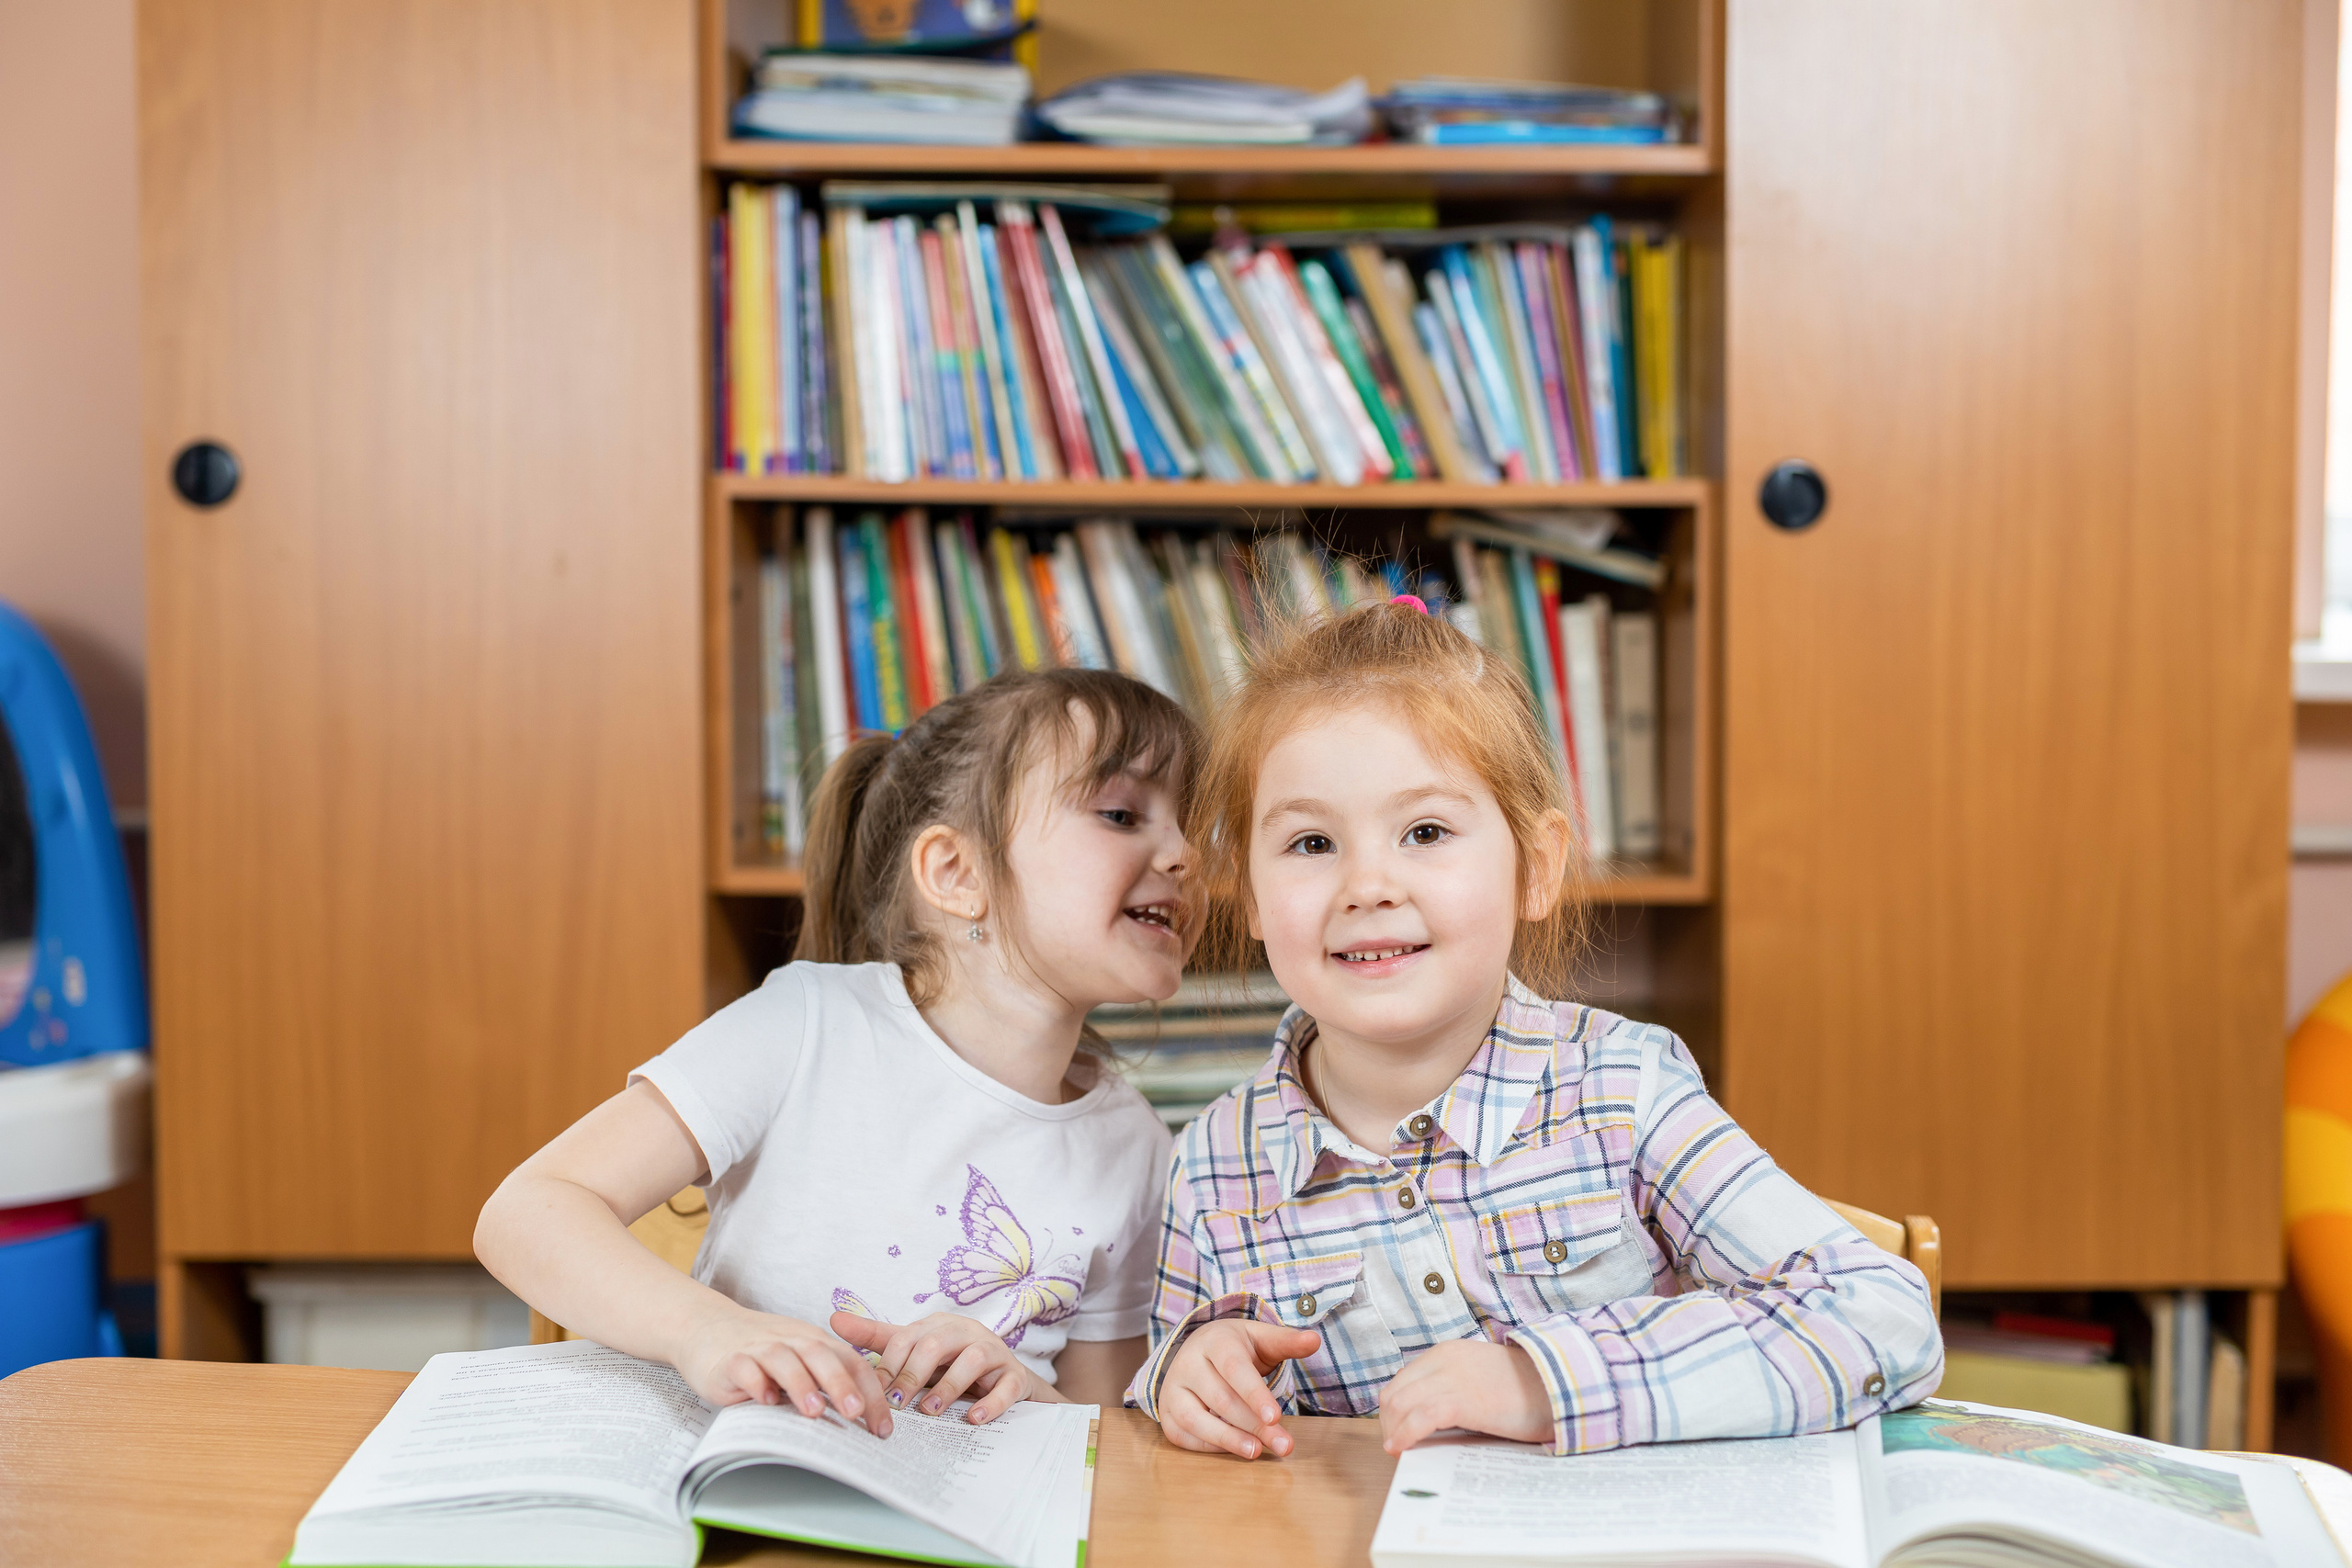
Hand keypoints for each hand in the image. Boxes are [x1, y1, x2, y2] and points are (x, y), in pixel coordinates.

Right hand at [672, 1304, 890, 1434]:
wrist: (707, 1327)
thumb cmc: (761, 1351)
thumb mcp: (799, 1361)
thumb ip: (823, 1383)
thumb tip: (861, 1423)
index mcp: (814, 1342)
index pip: (850, 1363)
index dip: (870, 1393)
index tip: (882, 1428)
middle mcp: (790, 1341)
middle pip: (820, 1355)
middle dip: (841, 1384)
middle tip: (856, 1413)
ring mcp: (759, 1348)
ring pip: (784, 1359)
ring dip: (801, 1384)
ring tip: (814, 1412)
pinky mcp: (729, 1360)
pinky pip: (744, 1368)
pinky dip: (756, 1382)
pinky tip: (766, 1400)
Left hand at [830, 1311, 1044, 1425]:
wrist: (1007, 1380)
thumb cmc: (953, 1364)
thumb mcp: (916, 1350)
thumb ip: (878, 1338)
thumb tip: (834, 1319)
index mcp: (939, 1325)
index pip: (907, 1338)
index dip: (887, 1365)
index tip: (872, 1393)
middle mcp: (967, 1332)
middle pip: (937, 1344)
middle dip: (912, 1375)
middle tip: (895, 1404)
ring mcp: (995, 1352)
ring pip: (973, 1360)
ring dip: (948, 1387)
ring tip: (929, 1411)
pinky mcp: (1015, 1375)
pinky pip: (1007, 1385)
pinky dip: (991, 1403)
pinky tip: (974, 1419)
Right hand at [1155, 1318, 1320, 1460]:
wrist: (1198, 1349)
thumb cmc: (1235, 1347)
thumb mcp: (1261, 1338)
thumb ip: (1287, 1341)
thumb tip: (1314, 1340)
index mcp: (1214, 1341)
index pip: (1234, 1369)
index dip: (1255, 1395)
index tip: (1276, 1417)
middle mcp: (1187, 1363)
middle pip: (1221, 1399)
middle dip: (1254, 1425)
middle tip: (1283, 1445)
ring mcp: (1172, 1389)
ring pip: (1195, 1419)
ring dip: (1227, 1439)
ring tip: (1256, 1451)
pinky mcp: (1167, 1413)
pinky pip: (1183, 1435)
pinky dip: (1208, 1446)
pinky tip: (1235, 1449)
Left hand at [1377, 1338, 1551, 1454]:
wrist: (1558, 1384)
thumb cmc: (1526, 1389)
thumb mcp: (1479, 1376)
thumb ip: (1452, 1385)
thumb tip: (1427, 1415)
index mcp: (1445, 1353)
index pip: (1402, 1381)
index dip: (1393, 1410)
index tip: (1396, 1431)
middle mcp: (1441, 1360)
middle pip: (1394, 1394)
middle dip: (1389, 1423)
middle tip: (1397, 1446)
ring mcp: (1449, 1378)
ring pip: (1399, 1405)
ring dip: (1393, 1432)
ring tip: (1398, 1451)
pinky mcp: (1460, 1399)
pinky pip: (1419, 1418)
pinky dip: (1404, 1435)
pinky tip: (1401, 1449)